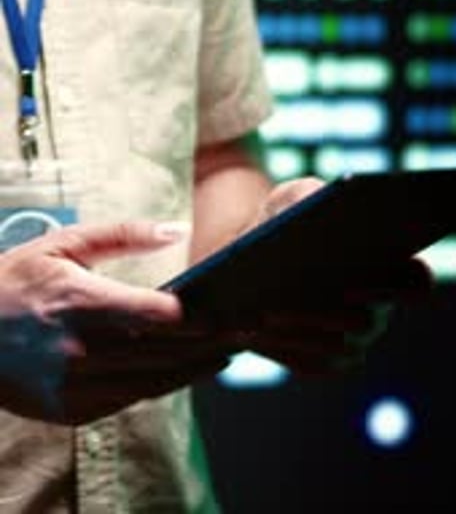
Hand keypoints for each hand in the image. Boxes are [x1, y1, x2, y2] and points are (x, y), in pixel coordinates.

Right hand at [0, 222, 229, 424]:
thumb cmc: (15, 280)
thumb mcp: (64, 244)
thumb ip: (122, 234)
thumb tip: (175, 229)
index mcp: (82, 303)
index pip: (160, 315)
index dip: (204, 317)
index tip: (238, 310)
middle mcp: (81, 350)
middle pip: (166, 352)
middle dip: (212, 342)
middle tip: (249, 331)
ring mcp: (75, 385)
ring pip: (153, 382)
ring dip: (194, 369)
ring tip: (225, 353)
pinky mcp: (70, 409)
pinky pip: (129, 399)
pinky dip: (160, 385)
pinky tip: (182, 371)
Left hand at [237, 177, 432, 376]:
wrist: (245, 259)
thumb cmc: (282, 220)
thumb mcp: (290, 197)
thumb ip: (307, 194)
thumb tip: (313, 206)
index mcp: (389, 267)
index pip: (417, 282)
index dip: (399, 283)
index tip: (365, 272)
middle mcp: (378, 310)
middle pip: (367, 319)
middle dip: (336, 307)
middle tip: (309, 294)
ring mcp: (353, 342)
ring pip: (336, 345)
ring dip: (302, 328)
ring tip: (268, 311)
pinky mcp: (322, 362)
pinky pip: (308, 362)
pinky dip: (281, 346)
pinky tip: (255, 329)